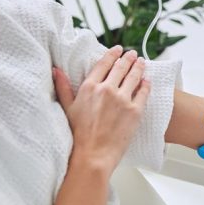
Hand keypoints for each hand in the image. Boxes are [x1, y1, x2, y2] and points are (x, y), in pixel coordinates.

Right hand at [53, 46, 150, 172]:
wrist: (92, 155)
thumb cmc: (78, 135)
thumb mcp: (66, 108)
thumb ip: (63, 87)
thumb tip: (56, 70)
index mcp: (89, 87)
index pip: (104, 64)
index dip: (112, 54)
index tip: (118, 49)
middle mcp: (107, 90)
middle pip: (121, 68)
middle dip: (128, 58)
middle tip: (132, 54)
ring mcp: (122, 100)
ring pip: (134, 77)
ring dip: (139, 67)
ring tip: (141, 62)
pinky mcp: (135, 111)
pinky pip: (144, 92)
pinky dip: (146, 84)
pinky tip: (147, 80)